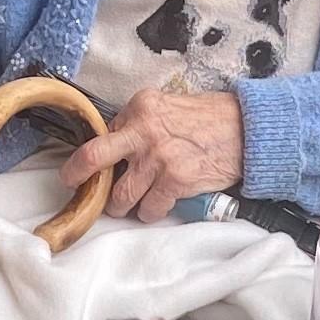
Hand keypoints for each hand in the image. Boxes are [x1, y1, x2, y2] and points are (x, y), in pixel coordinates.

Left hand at [58, 88, 243, 222]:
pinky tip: (154, 208)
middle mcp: (143, 131)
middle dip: (76, 176)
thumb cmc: (207, 118)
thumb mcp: (166, 106)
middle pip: (93, 157)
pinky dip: (149, 213)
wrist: (245, 130)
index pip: (101, 134)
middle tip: (74, 186)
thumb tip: (115, 143)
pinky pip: (149, 209)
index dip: (91, 155)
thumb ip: (139, 123)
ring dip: (120, 206)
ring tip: (124, 206)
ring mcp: (158, 159)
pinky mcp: (175, 182)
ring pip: (121, 195)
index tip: (81, 166)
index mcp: (139, 108)